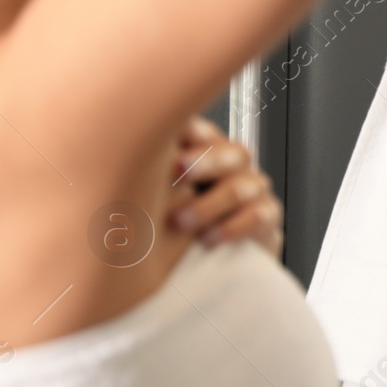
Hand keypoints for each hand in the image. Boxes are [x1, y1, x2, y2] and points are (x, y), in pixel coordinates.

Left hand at [166, 116, 283, 257]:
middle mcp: (236, 165)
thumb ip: (153, 174)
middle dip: (203, 162)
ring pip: (240, 188)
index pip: (206, 133)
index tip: (168, 138)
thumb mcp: (164, 193)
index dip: (192, 132)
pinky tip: (208, 239)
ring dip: (208, 205)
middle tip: (175, 171)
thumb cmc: (181, 218)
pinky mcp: (267, 216)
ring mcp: (255, 189)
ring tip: (180, 221)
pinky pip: (257, 216)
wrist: (217, 254)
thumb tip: (119, 157)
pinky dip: (231, 228)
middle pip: (232, 154)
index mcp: (210, 150)